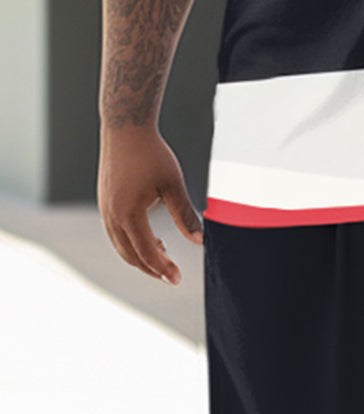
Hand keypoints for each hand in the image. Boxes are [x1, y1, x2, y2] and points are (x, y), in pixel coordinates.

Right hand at [97, 125, 203, 284]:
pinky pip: (116, 234)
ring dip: (141, 258)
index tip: (177, 279)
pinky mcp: (105, 202)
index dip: (163, 270)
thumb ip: (185, 215)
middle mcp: (112, 215)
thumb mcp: (174, 185)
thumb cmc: (150, 152)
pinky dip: (131, 244)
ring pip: (121, 247)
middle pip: (131, 256)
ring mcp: (105, 209)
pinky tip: (151, 239)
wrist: (125, 127)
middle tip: (171, 275)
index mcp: (129, 213)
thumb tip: (199, 240)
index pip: (147, 253)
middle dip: (152, 269)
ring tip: (164, 256)